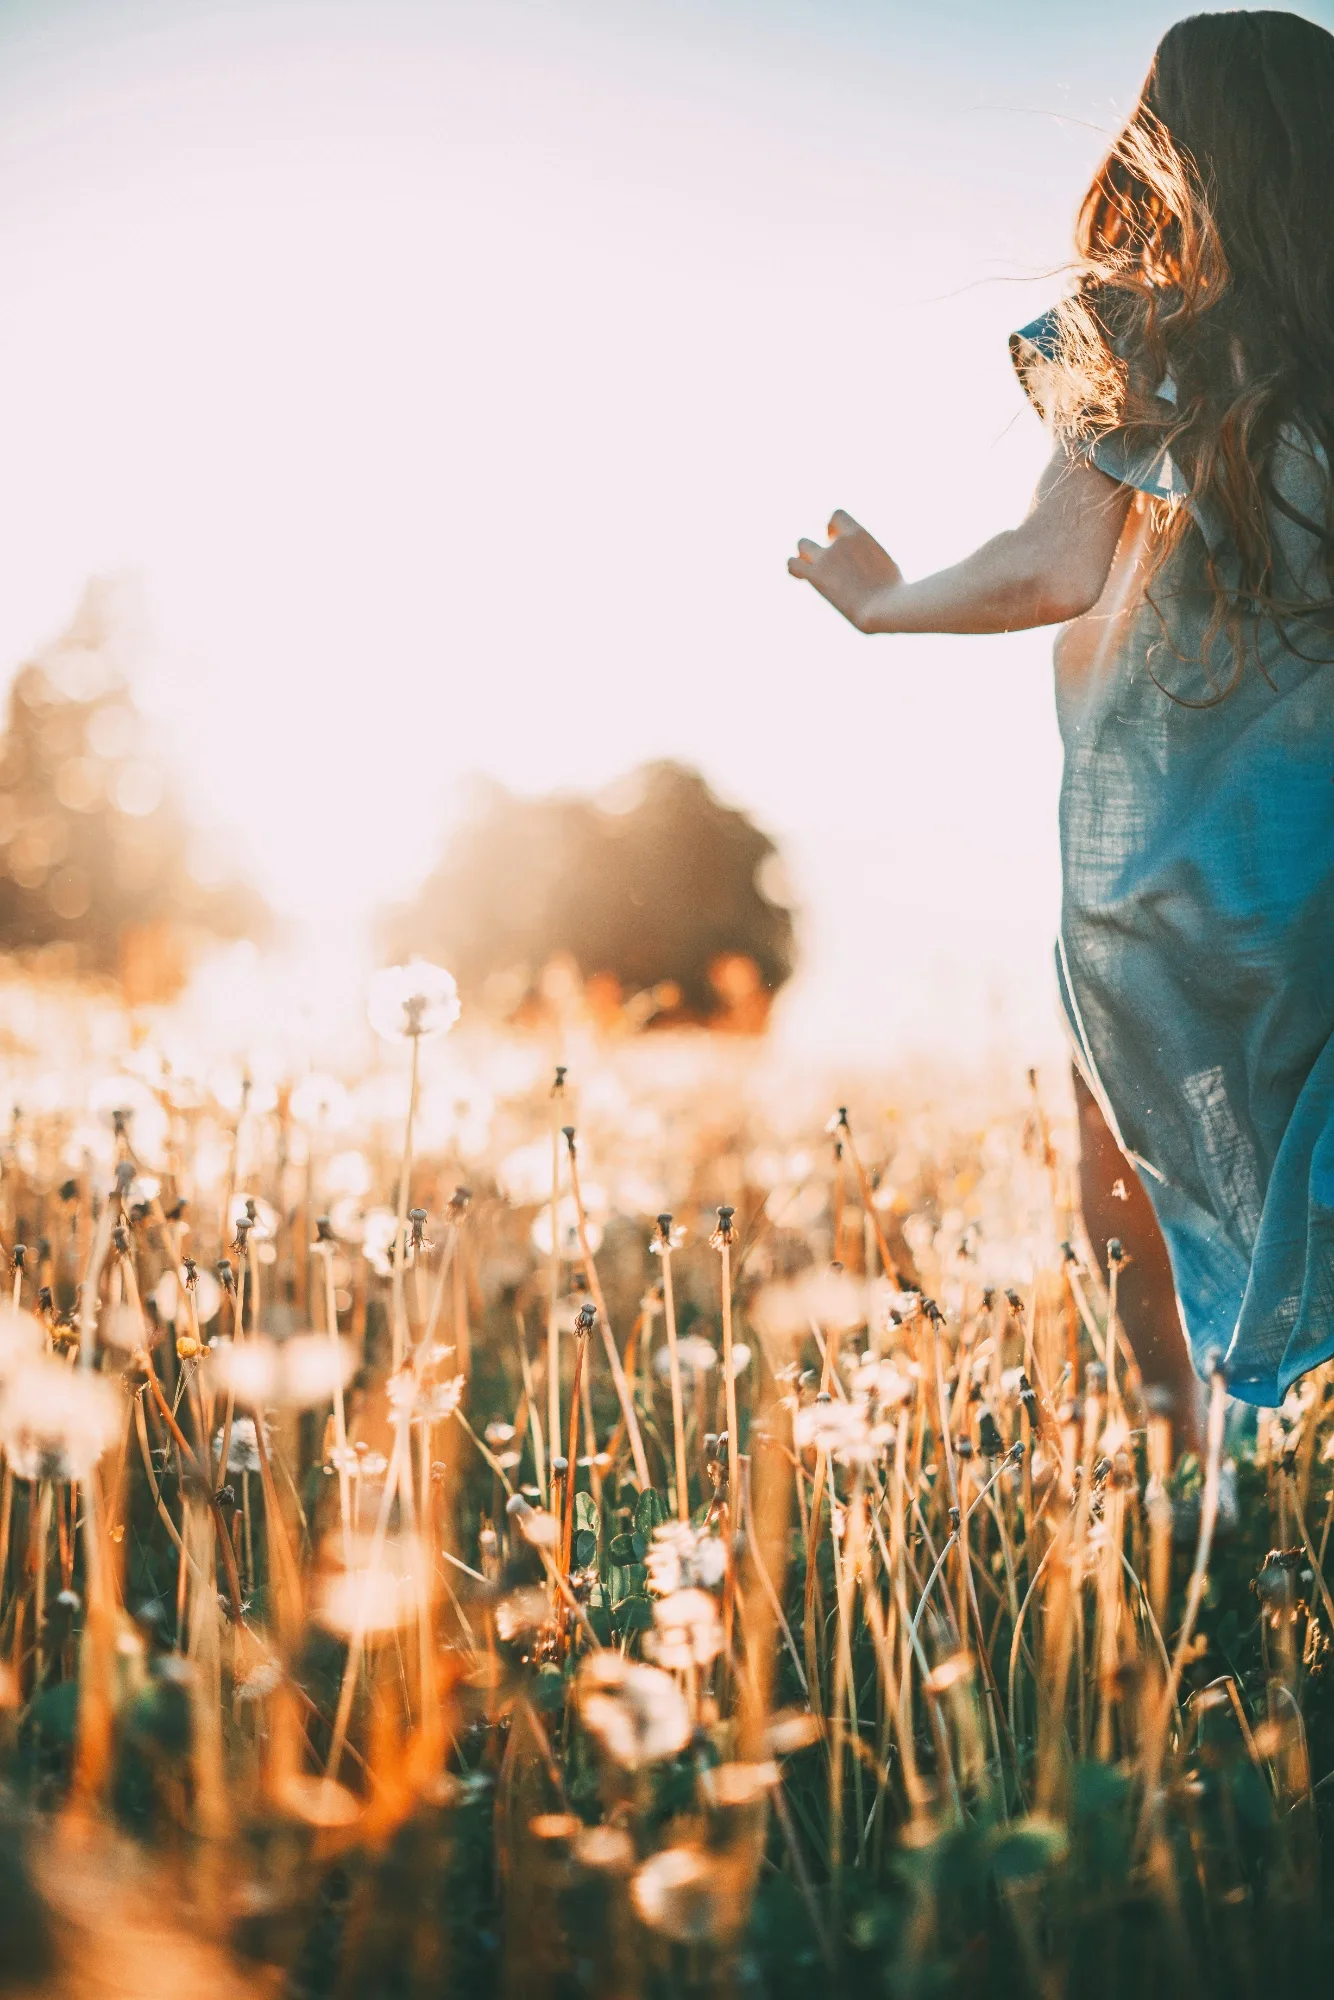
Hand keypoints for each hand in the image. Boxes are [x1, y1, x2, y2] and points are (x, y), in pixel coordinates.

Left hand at [788, 510, 901, 631]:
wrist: (887, 607)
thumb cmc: (896, 595)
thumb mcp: (888, 570)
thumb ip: (871, 563)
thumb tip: (868, 573)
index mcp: (860, 535)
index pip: (838, 516)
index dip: (835, 528)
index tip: (843, 544)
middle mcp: (842, 541)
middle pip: (824, 528)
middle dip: (828, 540)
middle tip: (834, 562)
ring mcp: (827, 558)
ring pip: (802, 544)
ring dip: (806, 555)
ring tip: (814, 571)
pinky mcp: (817, 577)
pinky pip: (793, 564)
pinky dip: (793, 568)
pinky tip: (801, 578)